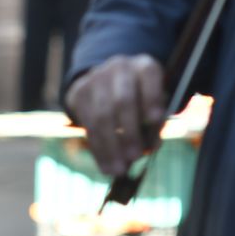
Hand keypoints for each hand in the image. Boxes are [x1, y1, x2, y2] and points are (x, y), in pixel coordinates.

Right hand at [64, 54, 167, 176]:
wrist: (109, 82)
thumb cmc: (142, 99)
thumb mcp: (155, 104)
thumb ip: (155, 124)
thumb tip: (150, 147)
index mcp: (144, 66)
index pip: (149, 75)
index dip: (152, 96)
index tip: (155, 119)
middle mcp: (119, 67)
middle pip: (122, 100)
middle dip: (129, 131)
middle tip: (135, 156)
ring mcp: (96, 78)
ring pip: (101, 116)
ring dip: (111, 147)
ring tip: (120, 170)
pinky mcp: (79, 93)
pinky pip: (88, 127)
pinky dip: (98, 150)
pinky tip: (106, 167)